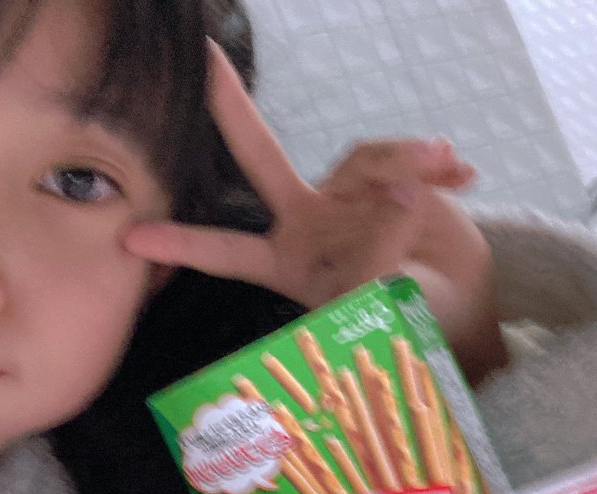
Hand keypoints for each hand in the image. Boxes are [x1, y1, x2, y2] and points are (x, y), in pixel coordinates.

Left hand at [124, 42, 505, 380]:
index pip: (227, 254)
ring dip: (401, 160)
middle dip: (232, 110)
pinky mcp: (393, 179)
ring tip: (443, 172)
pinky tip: (462, 174)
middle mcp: (308, 223)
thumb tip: (399, 194)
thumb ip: (381, 259)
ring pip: (359, 157)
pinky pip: (405, 155)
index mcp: (289, 265)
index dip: (184, 245)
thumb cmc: (412, 328)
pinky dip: (435, 163)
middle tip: (205, 62)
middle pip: (261, 158)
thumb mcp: (386, 312)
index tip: (133, 239)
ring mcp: (348, 196)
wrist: (463, 312)